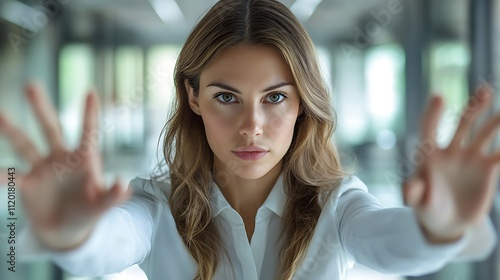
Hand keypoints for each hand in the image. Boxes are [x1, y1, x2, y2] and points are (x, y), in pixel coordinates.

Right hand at [0, 83, 130, 249]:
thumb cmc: (88, 212)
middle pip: (50, 128)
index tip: (91, 92)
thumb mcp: (101, 205)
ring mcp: (42, 169)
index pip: (88, 134)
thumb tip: (123, 186)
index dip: (90, 115)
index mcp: (83, 160)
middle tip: (31, 84)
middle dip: (40, 108)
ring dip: (11, 130)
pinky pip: (10, 177)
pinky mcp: (27, 185)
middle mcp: (61, 159)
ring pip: (24, 145)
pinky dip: (1, 175)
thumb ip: (112, 196)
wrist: (66, 231)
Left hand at [403, 86, 499, 243]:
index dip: (433, 113)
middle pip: (463, 123)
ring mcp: (471, 158)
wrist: (446, 222)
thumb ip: (413, 193)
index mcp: (430, 155)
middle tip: (485, 91)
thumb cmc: (427, 208)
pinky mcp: (488, 169)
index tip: (439, 96)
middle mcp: (452, 151)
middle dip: (474, 107)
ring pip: (485, 133)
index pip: (429, 128)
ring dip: (497, 120)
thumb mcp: (418, 202)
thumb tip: (407, 189)